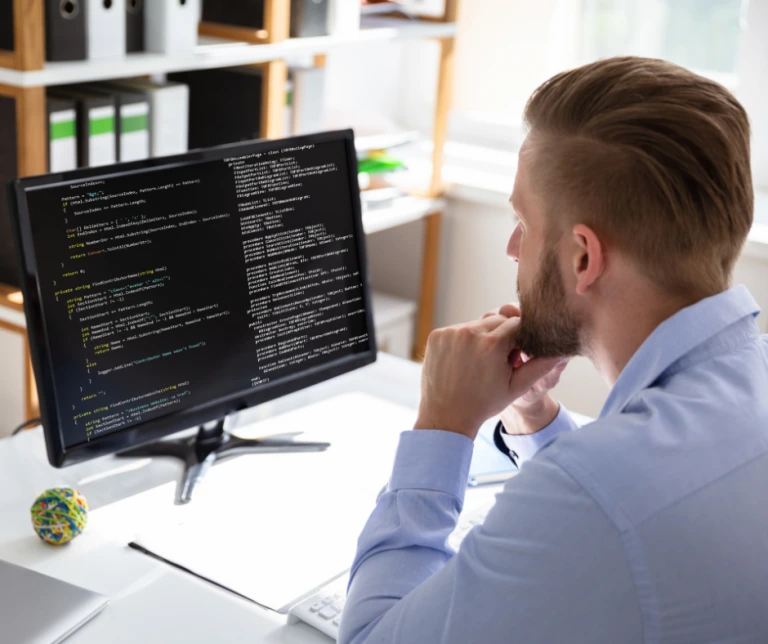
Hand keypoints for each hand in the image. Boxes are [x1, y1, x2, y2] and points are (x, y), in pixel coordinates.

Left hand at [414, 312, 561, 440]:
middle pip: (497, 320)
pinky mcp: (436, 335)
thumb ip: (540, 366)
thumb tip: (562, 351)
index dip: (519, 339)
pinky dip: (463, 340)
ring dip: (482, 337)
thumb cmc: (483, 404)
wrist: (446, 417)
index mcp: (492, 344)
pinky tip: (463, 361)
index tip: (515, 355)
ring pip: (477, 324)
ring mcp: (450, 333)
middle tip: (498, 359)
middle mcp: (469, 333)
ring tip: (478, 362)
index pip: (517, 324)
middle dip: (502, 335)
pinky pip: (458, 329)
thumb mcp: (516, 387)